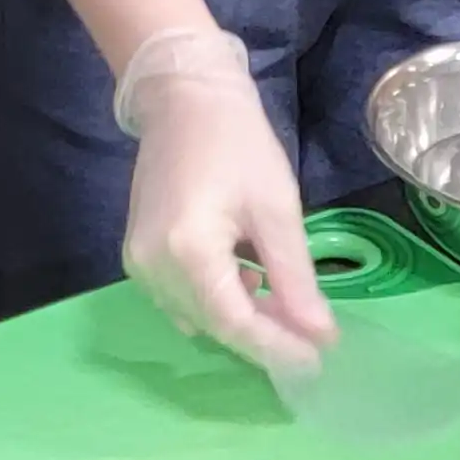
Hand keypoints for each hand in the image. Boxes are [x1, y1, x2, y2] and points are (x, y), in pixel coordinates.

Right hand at [114, 26, 336, 372]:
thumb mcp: (277, 208)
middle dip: (264, 337)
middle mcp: (153, 265)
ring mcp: (138, 262)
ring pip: (196, 317)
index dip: (276, 348)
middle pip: (213, 325)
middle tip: (311, 337)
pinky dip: (216, 302)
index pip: (234, 323)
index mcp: (187, 250)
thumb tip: (321, 336)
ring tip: (284, 306)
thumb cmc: (237, 141)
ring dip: (241, 321)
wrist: (183, 97)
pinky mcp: (137, 255)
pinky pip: (180, 299)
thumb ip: (295, 278)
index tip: (318, 361)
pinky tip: (246, 281)